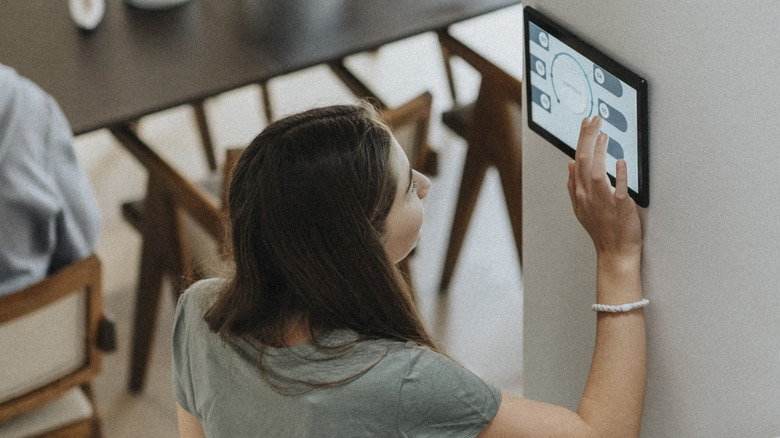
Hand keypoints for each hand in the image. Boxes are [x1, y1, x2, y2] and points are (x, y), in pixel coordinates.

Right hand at [567, 116, 641, 260]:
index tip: (586, 123)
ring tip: (603, 135)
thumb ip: (573, 185)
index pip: (578, 159)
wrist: (614, 251)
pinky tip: (620, 161)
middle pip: (584, 161)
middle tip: (593, 120)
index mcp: (579, 192)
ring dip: (599, 152)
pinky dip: (619, 174)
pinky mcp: (621, 207)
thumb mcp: (580, 207)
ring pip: (596, 172)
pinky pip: (619, 189)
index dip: (581, 139)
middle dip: (587, 137)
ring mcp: (603, 201)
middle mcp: (588, 195)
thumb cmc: (601, 230)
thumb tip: (570, 164)